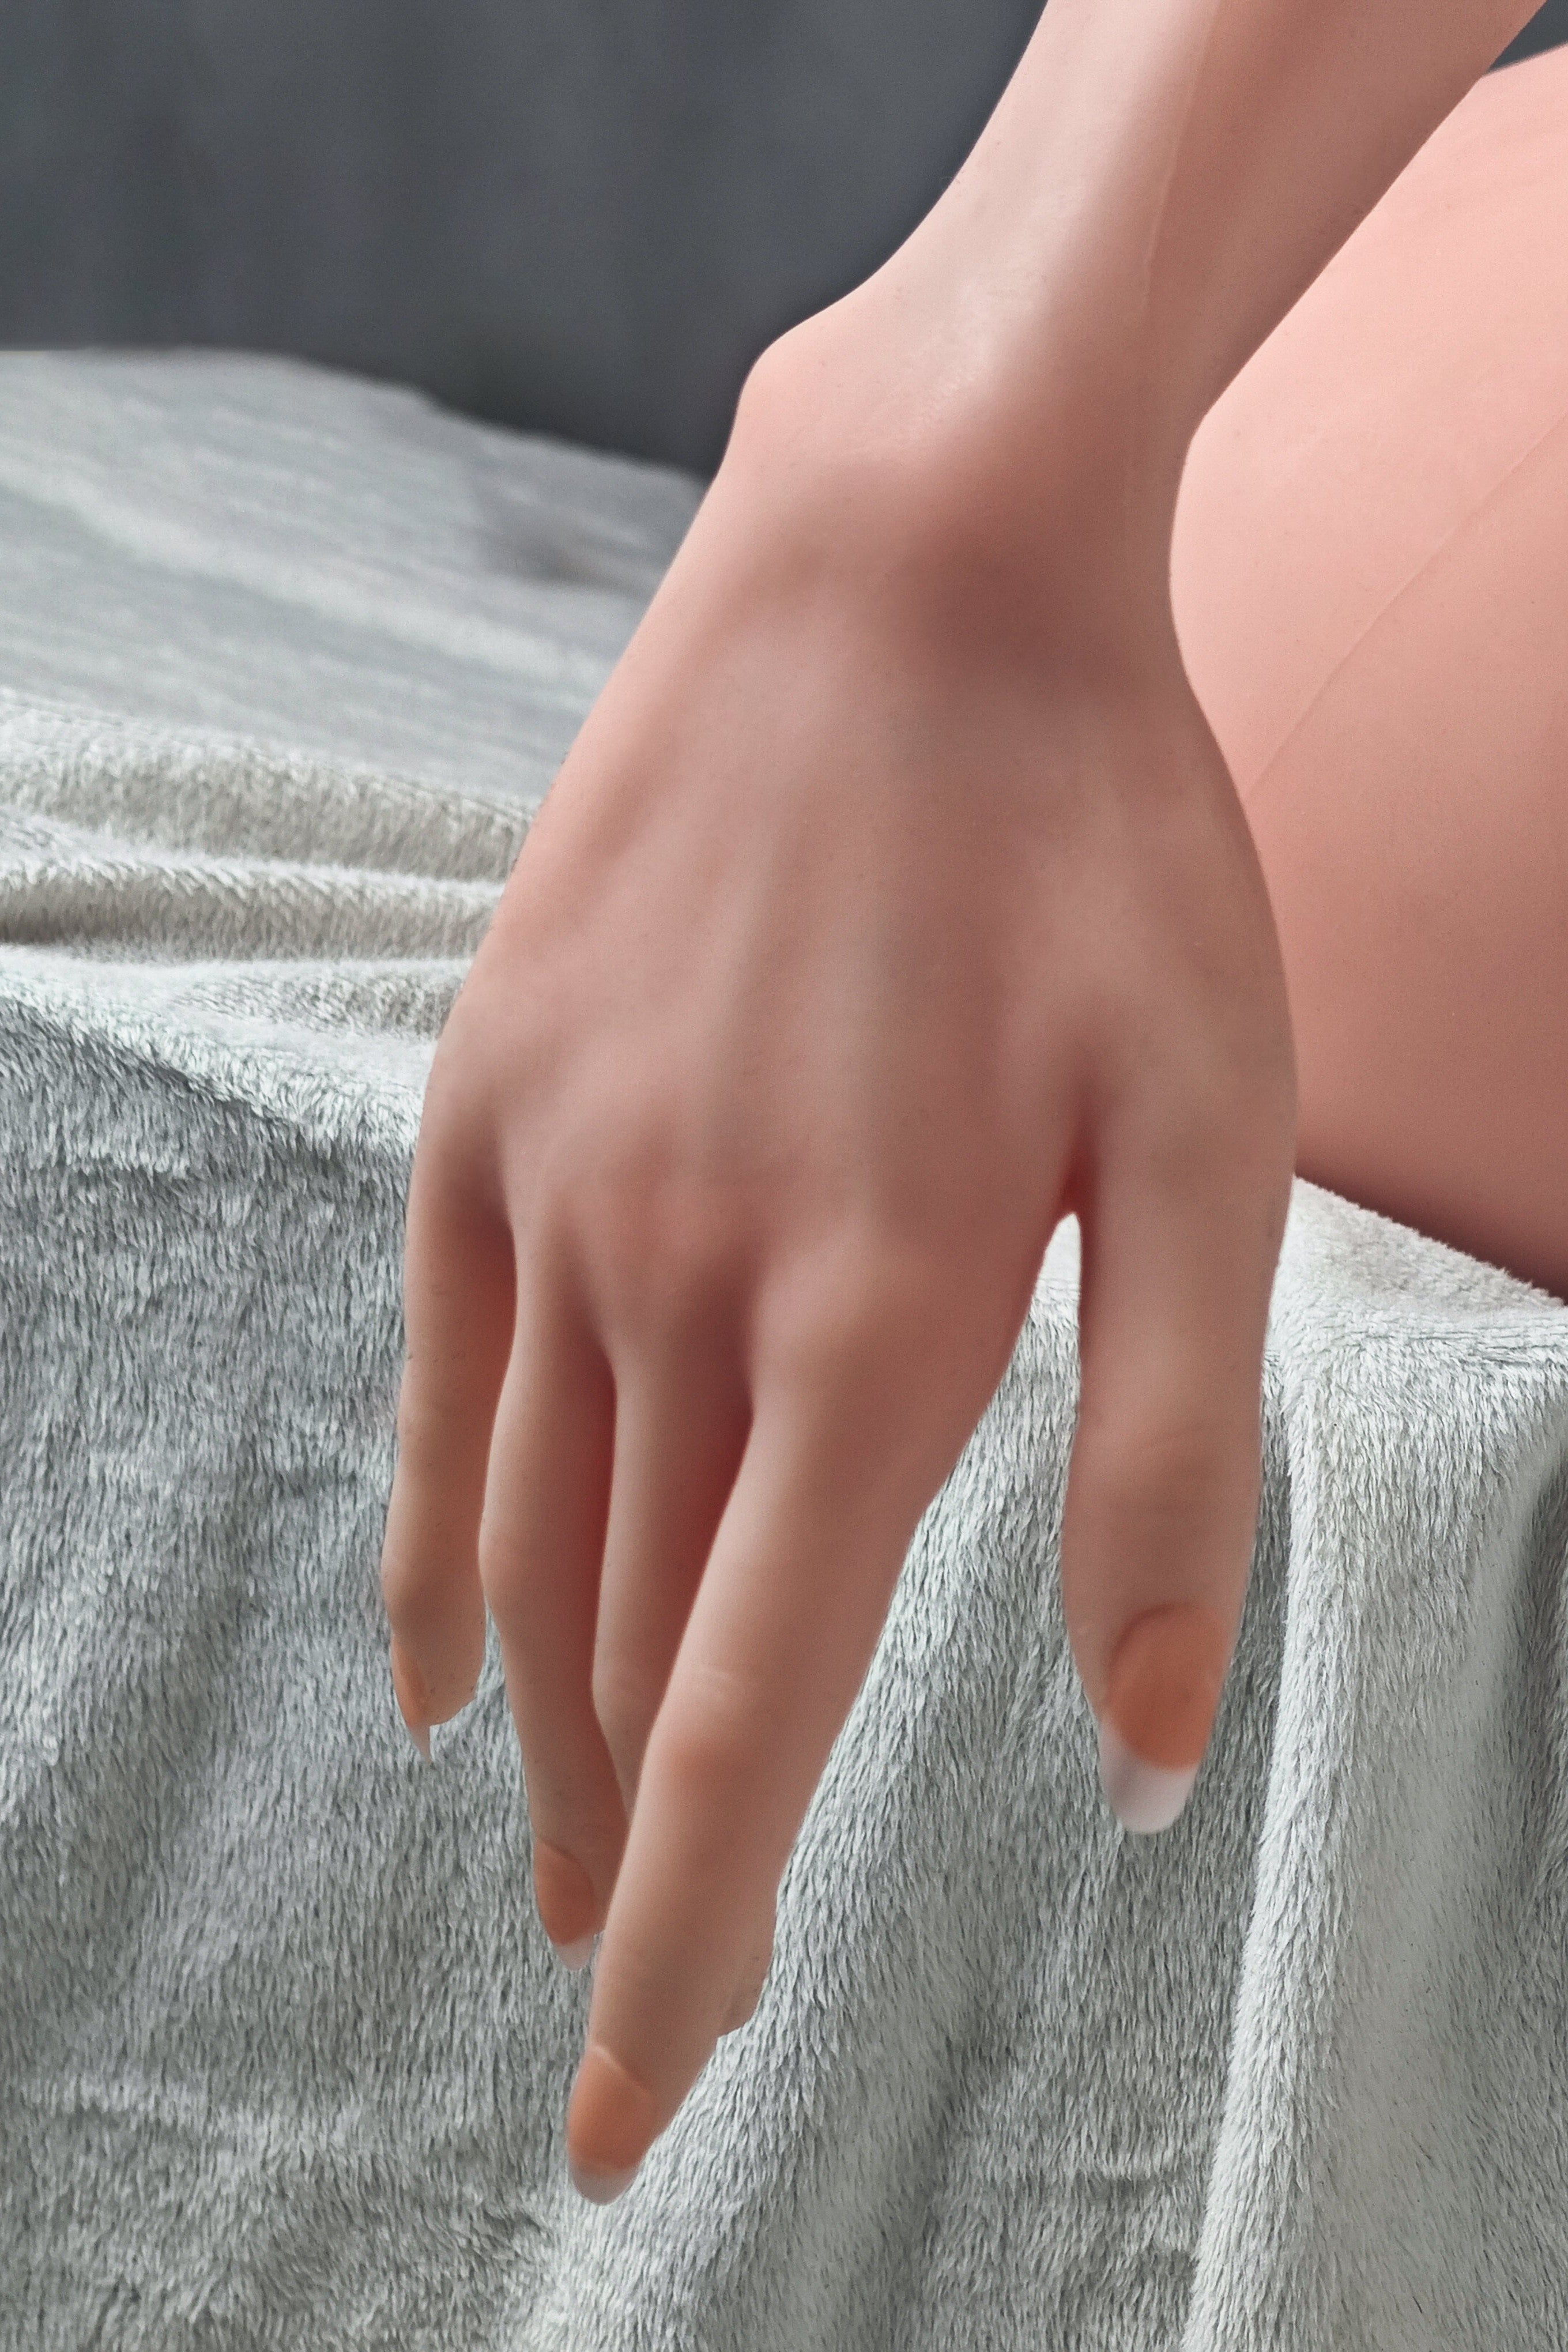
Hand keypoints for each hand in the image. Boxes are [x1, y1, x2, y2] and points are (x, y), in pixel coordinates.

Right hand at [378, 322, 1296, 2199]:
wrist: (914, 571)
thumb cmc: (1104, 851)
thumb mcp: (1208, 1146)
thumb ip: (1172, 1461)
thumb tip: (1138, 1758)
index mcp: (873, 1325)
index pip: (747, 1719)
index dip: (694, 1939)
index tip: (640, 2114)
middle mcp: (680, 1280)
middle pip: (630, 1656)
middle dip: (634, 1860)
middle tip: (637, 1994)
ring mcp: (556, 1184)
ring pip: (535, 1543)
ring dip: (552, 1736)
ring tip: (564, 1868)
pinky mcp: (486, 1096)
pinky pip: (444, 1381)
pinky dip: (444, 1548)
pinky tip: (444, 1666)